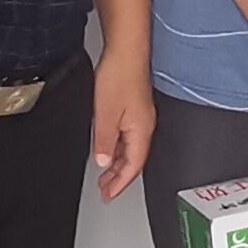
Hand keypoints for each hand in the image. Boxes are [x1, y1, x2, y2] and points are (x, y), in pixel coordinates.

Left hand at [90, 51, 154, 200]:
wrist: (126, 52)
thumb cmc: (120, 77)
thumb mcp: (106, 114)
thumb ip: (104, 141)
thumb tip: (103, 161)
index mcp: (141, 131)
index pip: (133, 166)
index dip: (120, 184)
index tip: (109, 195)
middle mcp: (144, 127)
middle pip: (133, 161)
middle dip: (119, 178)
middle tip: (105, 190)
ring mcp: (140, 119)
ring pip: (130, 150)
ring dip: (117, 164)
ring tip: (104, 175)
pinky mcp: (134, 110)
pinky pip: (127, 138)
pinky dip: (117, 149)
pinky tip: (107, 150)